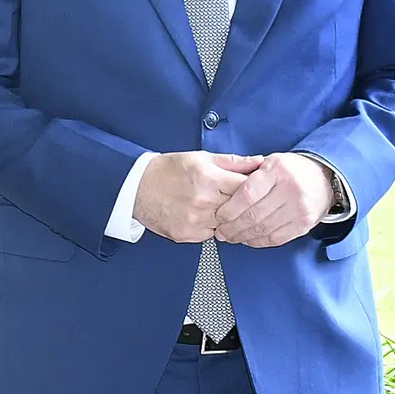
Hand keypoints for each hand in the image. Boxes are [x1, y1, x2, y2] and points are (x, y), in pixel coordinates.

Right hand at [132, 152, 262, 243]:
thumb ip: (233, 162)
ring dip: (227, 218)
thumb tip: (259, 162)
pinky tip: (202, 216)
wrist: (135, 188)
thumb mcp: (200, 158)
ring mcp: (195, 220)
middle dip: (243, 206)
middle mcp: (203, 201)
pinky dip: (211, 227)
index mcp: (208, 178)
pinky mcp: (186, 235)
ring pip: (228, 225)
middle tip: (240, 201)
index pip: (248, 188)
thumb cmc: (166, 171)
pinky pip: (211, 235)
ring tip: (218, 207)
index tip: (258, 189)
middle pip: (240, 209)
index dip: (256, 189)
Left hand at [213, 153, 334, 247]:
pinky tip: (248, 239)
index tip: (219, 216)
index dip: (229, 209)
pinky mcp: (304, 224)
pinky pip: (276, 238)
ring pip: (263, 229)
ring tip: (230, 237)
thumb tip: (221, 192)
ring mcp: (299, 209)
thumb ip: (247, 173)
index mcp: (277, 171)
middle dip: (232, 227)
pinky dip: (259, 242)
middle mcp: (291, 190)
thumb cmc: (291, 170)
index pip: (247, 194)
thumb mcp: (270, 162)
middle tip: (221, 231)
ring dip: (242, 236)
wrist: (324, 177)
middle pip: (254, 215)